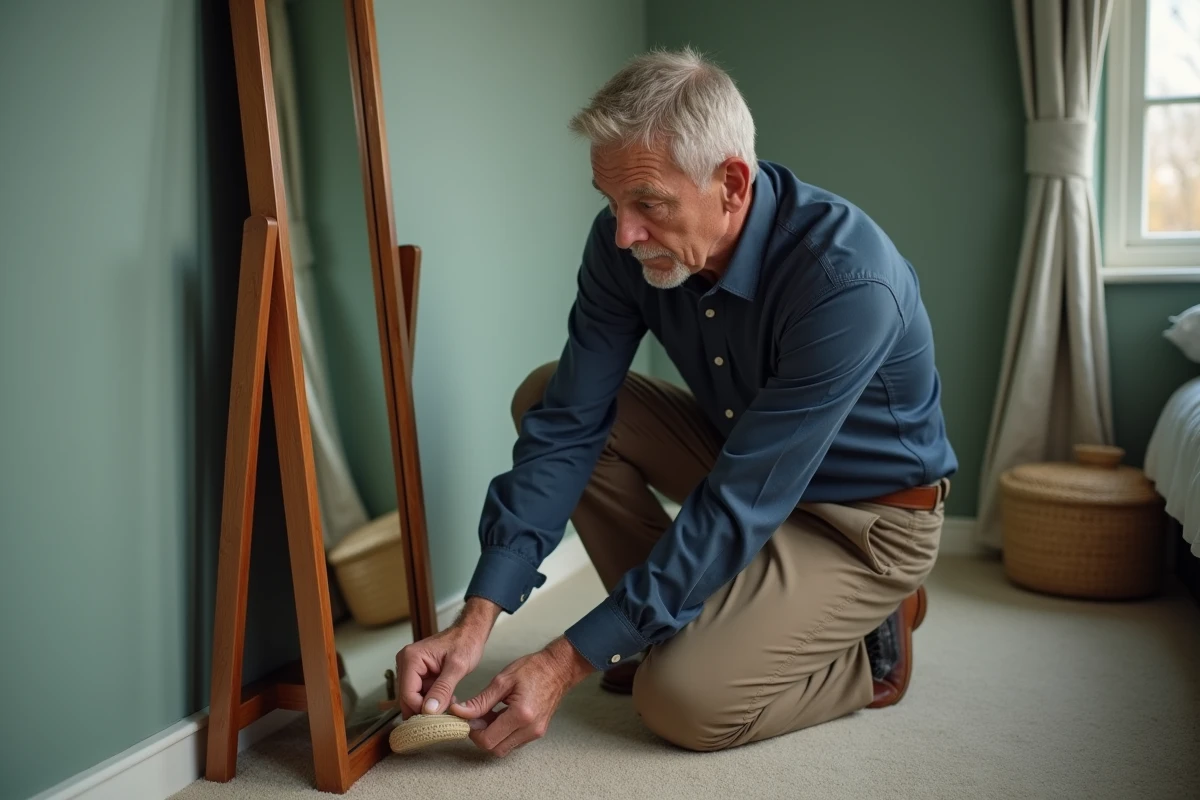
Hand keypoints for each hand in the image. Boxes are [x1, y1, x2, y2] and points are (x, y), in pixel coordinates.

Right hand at [394, 597, 500, 717]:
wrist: (470, 632)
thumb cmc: (465, 642)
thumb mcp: (457, 667)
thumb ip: (443, 689)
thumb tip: (429, 710)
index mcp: (411, 658)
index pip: (407, 694)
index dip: (421, 710)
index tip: (438, 719)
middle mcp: (406, 663)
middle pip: (407, 698)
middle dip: (425, 709)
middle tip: (444, 717)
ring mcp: (411, 669)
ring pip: (414, 698)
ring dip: (430, 706)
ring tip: (448, 705)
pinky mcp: (418, 674)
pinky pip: (420, 693)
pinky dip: (432, 700)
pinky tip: (446, 699)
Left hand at [449, 636, 593, 756]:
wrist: (558, 669)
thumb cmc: (532, 669)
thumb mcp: (502, 681)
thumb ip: (480, 701)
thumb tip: (460, 712)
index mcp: (521, 715)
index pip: (488, 740)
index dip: (473, 731)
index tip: (468, 716)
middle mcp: (530, 729)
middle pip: (495, 749)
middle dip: (481, 736)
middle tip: (477, 716)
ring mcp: (535, 733)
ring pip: (504, 748)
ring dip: (492, 736)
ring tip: (490, 714)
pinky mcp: (537, 732)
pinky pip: (513, 742)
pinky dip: (502, 734)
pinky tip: (500, 716)